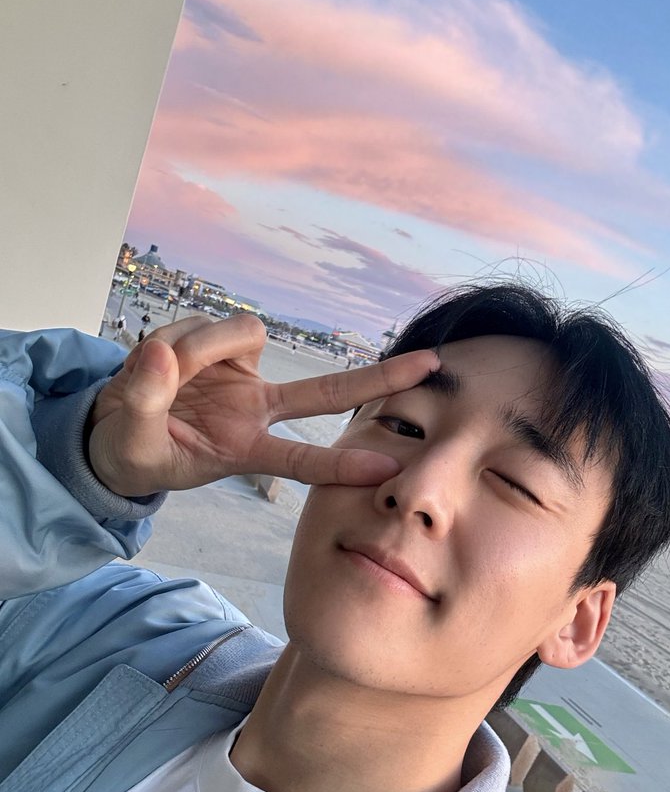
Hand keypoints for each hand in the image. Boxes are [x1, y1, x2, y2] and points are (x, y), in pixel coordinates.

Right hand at [88, 315, 438, 496]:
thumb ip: (145, 400)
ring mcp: (245, 376)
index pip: (301, 460)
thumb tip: (162, 354)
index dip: (341, 465)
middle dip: (379, 379)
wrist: (115, 428)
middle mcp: (257, 410)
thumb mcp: (132, 439)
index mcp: (244, 450)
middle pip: (328, 392)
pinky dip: (185, 335)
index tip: (388, 469)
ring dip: (199, 345)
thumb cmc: (134, 447)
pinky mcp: (225, 346)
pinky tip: (163, 356)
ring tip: (159, 372)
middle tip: (431, 364)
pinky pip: (214, 323)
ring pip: (243, 334)